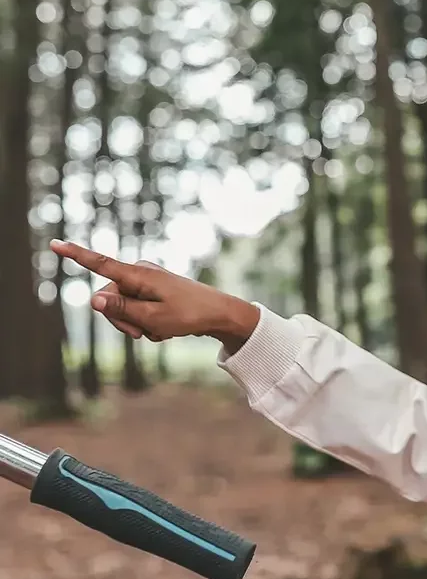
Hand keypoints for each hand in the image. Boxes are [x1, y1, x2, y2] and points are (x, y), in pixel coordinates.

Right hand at [49, 239, 259, 350]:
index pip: (101, 264)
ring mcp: (147, 282)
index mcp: (138, 275)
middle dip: (121, 320)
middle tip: (142, 334)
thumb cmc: (189, 315)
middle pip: (110, 298)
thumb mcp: (154, 318)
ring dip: (137, 324)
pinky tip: (166, 327)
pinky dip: (148, 322)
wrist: (219, 314)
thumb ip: (122, 310)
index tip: (54, 244)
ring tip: (160, 330)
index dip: (76, 256)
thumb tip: (93, 299)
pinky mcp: (154, 291)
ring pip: (124, 307)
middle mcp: (140, 273)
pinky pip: (139, 309)